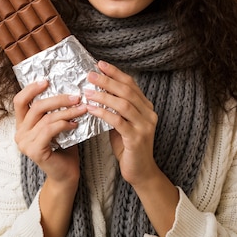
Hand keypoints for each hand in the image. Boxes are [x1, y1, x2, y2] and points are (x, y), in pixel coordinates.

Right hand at [13, 80, 87, 184]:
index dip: (31, 88)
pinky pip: (50, 130)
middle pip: (36, 107)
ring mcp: (25, 143)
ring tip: (82, 108)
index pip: (19, 101)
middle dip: (58, 99)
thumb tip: (68, 89)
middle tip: (76, 96)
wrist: (66, 174)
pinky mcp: (34, 151)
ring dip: (67, 111)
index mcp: (22, 124)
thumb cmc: (64, 148)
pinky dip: (64, 124)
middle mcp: (19, 133)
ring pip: (47, 118)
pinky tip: (75, 124)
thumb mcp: (56, 125)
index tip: (47, 80)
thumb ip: (55, 111)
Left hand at [85, 61, 159, 186]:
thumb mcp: (122, 124)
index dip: (116, 73)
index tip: (100, 64)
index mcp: (146, 107)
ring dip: (103, 95)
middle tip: (90, 74)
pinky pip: (118, 121)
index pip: (131, 84)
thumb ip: (115, 109)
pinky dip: (104, 113)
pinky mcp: (137, 139)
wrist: (141, 173)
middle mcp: (149, 113)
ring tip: (87, 91)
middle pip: (127, 91)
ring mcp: (145, 126)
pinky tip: (91, 109)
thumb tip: (97, 92)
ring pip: (123, 104)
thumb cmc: (128, 147)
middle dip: (108, 80)